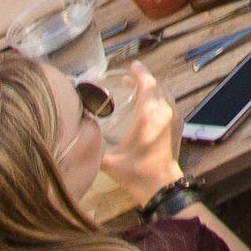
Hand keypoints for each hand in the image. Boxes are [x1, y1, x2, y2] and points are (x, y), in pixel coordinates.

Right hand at [98, 67, 183, 209]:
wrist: (160, 185)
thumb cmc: (135, 172)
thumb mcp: (108, 159)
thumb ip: (91, 146)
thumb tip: (73, 135)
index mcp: (149, 116)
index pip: (148, 85)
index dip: (140, 72)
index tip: (132, 65)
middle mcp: (163, 113)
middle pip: (156, 86)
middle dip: (142, 79)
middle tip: (125, 79)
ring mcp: (173, 118)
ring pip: (163, 94)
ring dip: (150, 88)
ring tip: (133, 89)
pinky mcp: (176, 126)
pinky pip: (167, 103)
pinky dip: (156, 98)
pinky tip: (144, 105)